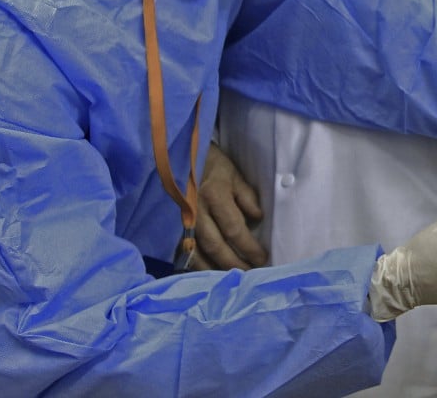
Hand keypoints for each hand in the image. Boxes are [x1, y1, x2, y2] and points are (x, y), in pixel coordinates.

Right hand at [192, 142, 267, 270]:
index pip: (234, 228)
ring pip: (197, 252)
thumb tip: (257, 218)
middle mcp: (195, 210)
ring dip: (215, 269)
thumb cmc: (213, 165)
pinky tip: (208, 274)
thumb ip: (246, 197)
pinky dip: (196, 265)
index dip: (249, 247)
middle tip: (251, 273)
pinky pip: (184, 250)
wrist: (181, 156)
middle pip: (215, 245)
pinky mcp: (173, 226)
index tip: (263, 258)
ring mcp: (181, 220)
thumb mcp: (234, 175)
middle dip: (234, 263)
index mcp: (214, 195)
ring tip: (231, 279)